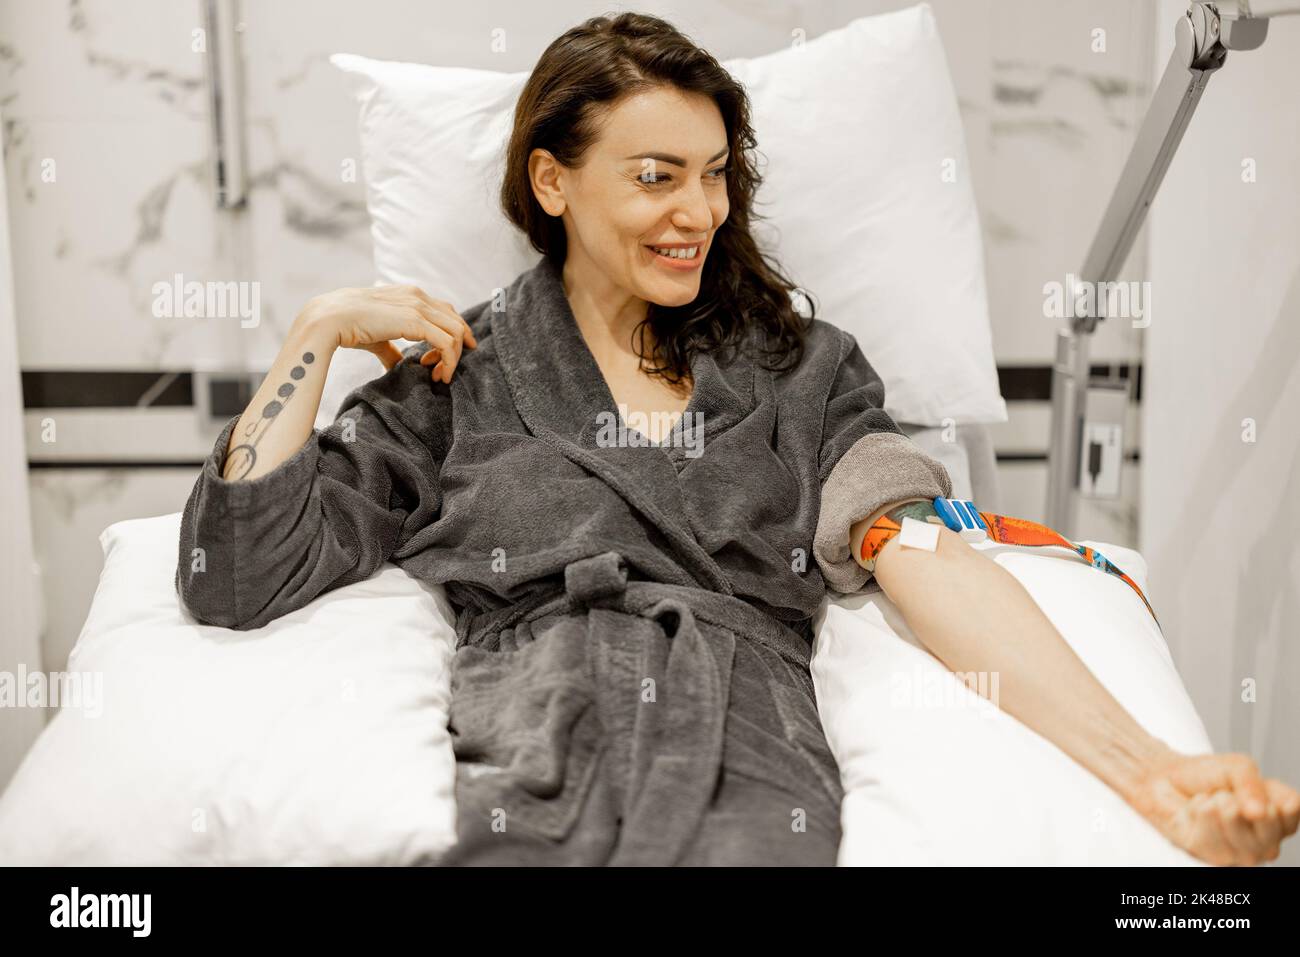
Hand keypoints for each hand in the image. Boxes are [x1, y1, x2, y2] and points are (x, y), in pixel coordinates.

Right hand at [296, 284, 476, 382]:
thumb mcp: (377, 336)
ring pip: (456, 332)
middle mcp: (418, 296)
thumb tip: (397, 365)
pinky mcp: (416, 321)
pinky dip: (449, 361)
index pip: (445, 311)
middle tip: (445, 371)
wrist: (329, 319)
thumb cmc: (347, 326)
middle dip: (458, 348)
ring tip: (439, 376)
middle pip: (456, 321)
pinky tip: (439, 374)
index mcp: (410, 295)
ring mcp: (418, 307)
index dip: (453, 334)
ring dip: (454, 358)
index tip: (447, 357)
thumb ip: (391, 349)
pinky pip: (447, 343)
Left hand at [1127, 749, 1299, 864]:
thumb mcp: (1237, 767)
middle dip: (1240, 802)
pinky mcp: (1212, 857)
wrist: (1165, 778)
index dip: (1271, 796)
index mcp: (1278, 817)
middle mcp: (1264, 840)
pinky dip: (1199, 815)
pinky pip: (1212, 839)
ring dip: (1216, 807)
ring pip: (1240, 836)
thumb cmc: (1204, 775)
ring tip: (1208, 800)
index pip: (1292, 811)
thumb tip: (1260, 811)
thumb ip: (1253, 785)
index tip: (1250, 786)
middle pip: (1268, 827)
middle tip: (1223, 793)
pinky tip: (1195, 811)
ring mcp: (1240, 853)